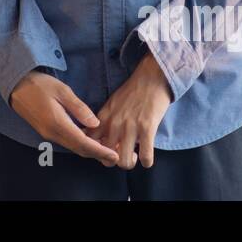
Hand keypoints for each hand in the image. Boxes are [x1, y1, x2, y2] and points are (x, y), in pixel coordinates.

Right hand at [9, 71, 120, 165]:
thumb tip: (95, 123)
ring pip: (73, 147)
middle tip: (115, 155)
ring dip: (89, 150)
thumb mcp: (62, 90)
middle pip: (79, 149)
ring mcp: (48, 134)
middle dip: (97, 154)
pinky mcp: (46, 131)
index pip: (83, 143)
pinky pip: (67, 142)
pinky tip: (89, 139)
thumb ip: (79, 107)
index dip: (100, 151)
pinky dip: (80, 144)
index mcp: (58, 123)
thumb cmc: (38, 84)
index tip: (114, 154)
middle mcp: (52, 133)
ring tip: (106, 148)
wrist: (15, 85)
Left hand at [86, 54, 171, 169]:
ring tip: (135, 155)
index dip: (96, 152)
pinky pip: (145, 156)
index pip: (90, 142)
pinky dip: (147, 161)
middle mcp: (114, 123)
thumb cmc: (132, 93)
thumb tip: (98, 139)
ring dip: (130, 163)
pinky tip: (147, 157)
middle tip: (121, 154)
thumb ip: (104, 121)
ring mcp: (131, 126)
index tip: (106, 149)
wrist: (151, 78)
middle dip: (113, 161)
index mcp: (103, 117)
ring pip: (123, 161)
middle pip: (106, 157)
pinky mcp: (148, 128)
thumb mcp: (112, 105)